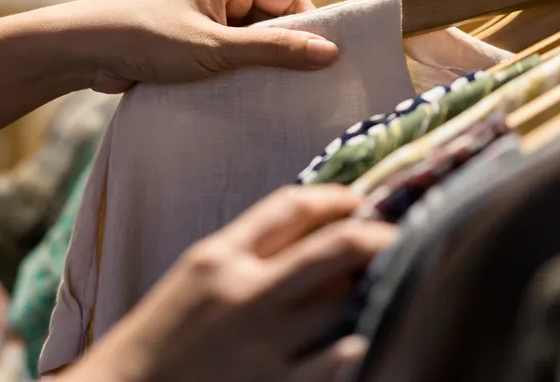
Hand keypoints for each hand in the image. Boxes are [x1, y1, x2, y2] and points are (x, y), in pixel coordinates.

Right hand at [63, 186, 396, 381]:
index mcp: (218, 257)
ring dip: (375, 292)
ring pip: (348, 301)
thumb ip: (244, 255)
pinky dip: (362, 345)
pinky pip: (342, 361)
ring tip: (391, 287)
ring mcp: (264, 344)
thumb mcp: (192, 282)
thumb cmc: (158, 342)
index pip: (290, 207)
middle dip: (379, 237)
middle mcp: (245, 293)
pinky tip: (372, 339)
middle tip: (401, 238)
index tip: (358, 201)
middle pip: (337, 247)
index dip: (335, 198)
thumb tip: (312, 238)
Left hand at [70, 0, 339, 92]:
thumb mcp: (216, 48)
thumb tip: (331, 52)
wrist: (84, 51)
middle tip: (306, 89)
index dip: (310, 31)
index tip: (327, 67)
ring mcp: (206, 16)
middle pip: (274, 23)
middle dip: (285, 53)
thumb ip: (273, 51)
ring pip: (252, 44)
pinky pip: (230, 57)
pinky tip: (247, 100)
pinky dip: (237, 75)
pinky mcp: (192, 41)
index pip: (291, 0)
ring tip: (276, 98)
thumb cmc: (147, 39)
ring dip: (258, 69)